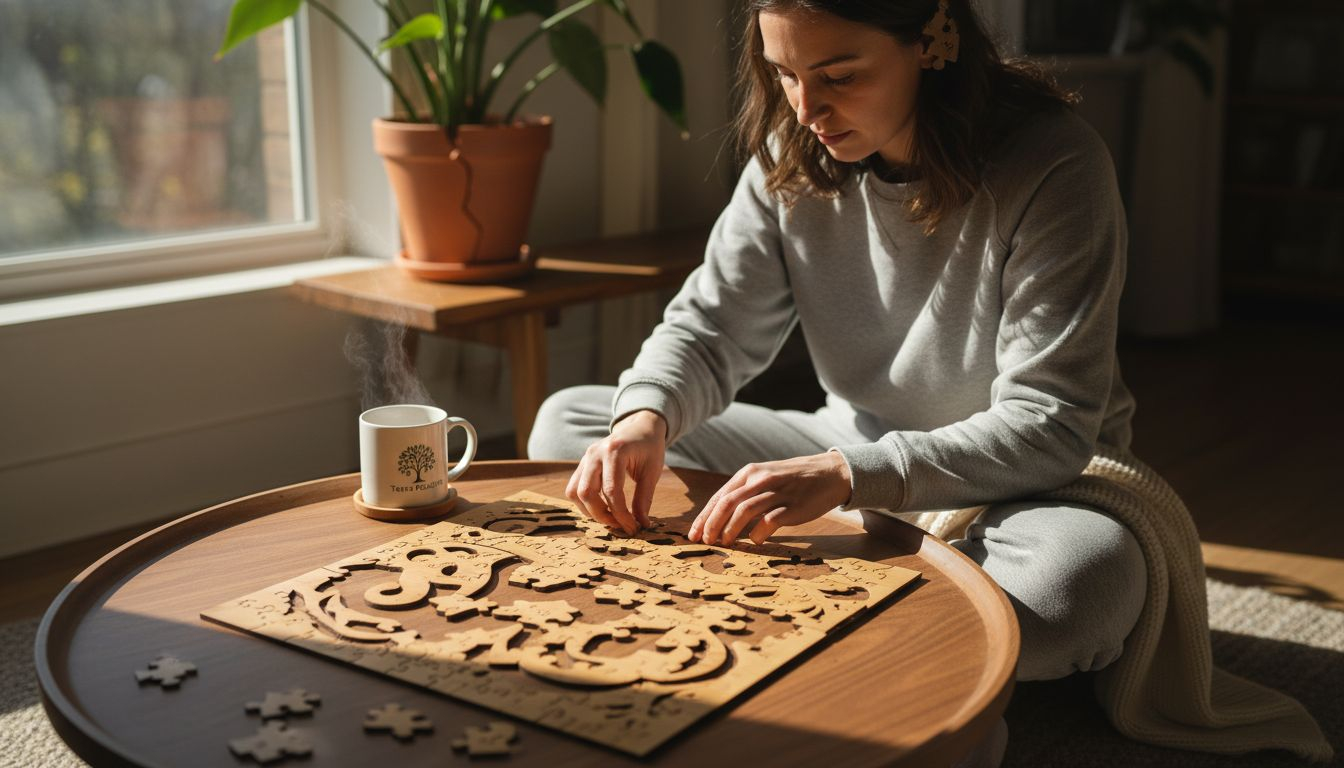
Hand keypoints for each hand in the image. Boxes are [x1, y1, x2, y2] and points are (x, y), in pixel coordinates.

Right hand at [566, 409, 667, 535]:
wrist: (640, 427)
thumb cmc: (649, 448)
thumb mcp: (652, 472)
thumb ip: (644, 498)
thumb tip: (642, 524)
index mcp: (615, 451)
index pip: (612, 491)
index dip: (621, 514)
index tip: (633, 527)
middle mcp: (595, 453)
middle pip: (587, 493)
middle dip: (602, 515)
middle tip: (621, 525)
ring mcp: (585, 457)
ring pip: (575, 492)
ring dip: (590, 511)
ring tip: (610, 517)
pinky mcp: (582, 464)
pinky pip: (573, 488)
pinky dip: (584, 502)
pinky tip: (602, 507)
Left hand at [688, 451, 852, 546]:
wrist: (831, 474)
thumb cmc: (794, 480)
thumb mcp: (766, 477)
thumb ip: (745, 492)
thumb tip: (720, 517)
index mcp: (750, 472)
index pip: (720, 496)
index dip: (704, 516)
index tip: (694, 534)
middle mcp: (761, 479)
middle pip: (727, 503)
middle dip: (711, 524)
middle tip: (704, 541)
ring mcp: (777, 492)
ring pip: (744, 510)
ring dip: (730, 529)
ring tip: (724, 543)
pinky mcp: (792, 505)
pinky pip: (769, 521)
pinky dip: (757, 534)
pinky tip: (755, 541)